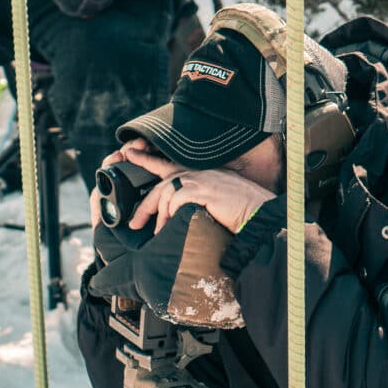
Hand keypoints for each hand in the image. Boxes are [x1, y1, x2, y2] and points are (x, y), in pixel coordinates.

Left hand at [106, 138, 273, 233]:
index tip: (129, 153)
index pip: (168, 163)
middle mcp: (199, 172)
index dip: (147, 158)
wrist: (259, 215)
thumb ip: (198, 200)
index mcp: (201, 173)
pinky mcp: (202, 190)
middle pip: (161, 184)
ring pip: (165, 194)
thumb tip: (179, 215)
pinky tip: (167, 230)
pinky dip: (167, 217)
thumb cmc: (242, 213)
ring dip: (158, 217)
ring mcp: (201, 180)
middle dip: (144, 206)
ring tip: (158, 234)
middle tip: (134, 224)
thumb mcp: (217, 201)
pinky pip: (174, 201)